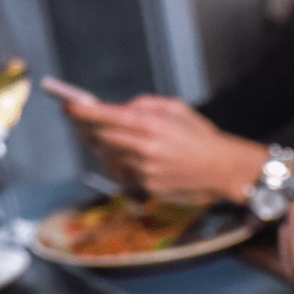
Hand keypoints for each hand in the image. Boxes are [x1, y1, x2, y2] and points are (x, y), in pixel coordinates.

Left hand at [64, 96, 266, 204]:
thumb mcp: (176, 109)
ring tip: (101, 140)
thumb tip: (120, 109)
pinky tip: (125, 159)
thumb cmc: (202, 138)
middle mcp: (145, 150)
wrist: (224, 170)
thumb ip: (145, 105)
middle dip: (87, 130)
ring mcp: (146, 172)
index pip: (105, 117)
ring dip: (102, 149)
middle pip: (101, 139)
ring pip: (109, 159)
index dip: (83, 112)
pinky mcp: (150, 189)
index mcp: (151, 125)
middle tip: (79, 124)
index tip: (69, 107)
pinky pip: (125, 175)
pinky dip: (120, 166)